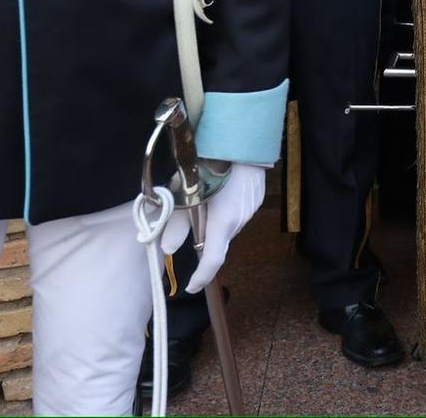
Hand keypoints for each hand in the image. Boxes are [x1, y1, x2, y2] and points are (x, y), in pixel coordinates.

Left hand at [161, 162, 266, 292]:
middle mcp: (239, 221)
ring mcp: (250, 210)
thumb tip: (168, 249)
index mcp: (223, 222)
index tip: (190, 287)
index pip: (212, 261)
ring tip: (206, 199)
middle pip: (219, 241)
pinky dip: (227, 209)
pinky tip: (222, 190)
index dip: (201, 277)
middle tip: (190, 220)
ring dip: (216, 221)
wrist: (242, 139)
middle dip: (205, 237)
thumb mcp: (186, 193)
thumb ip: (177, 223)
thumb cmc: (210, 164)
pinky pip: (238, 213)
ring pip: (228, 226)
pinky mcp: (256, 198)